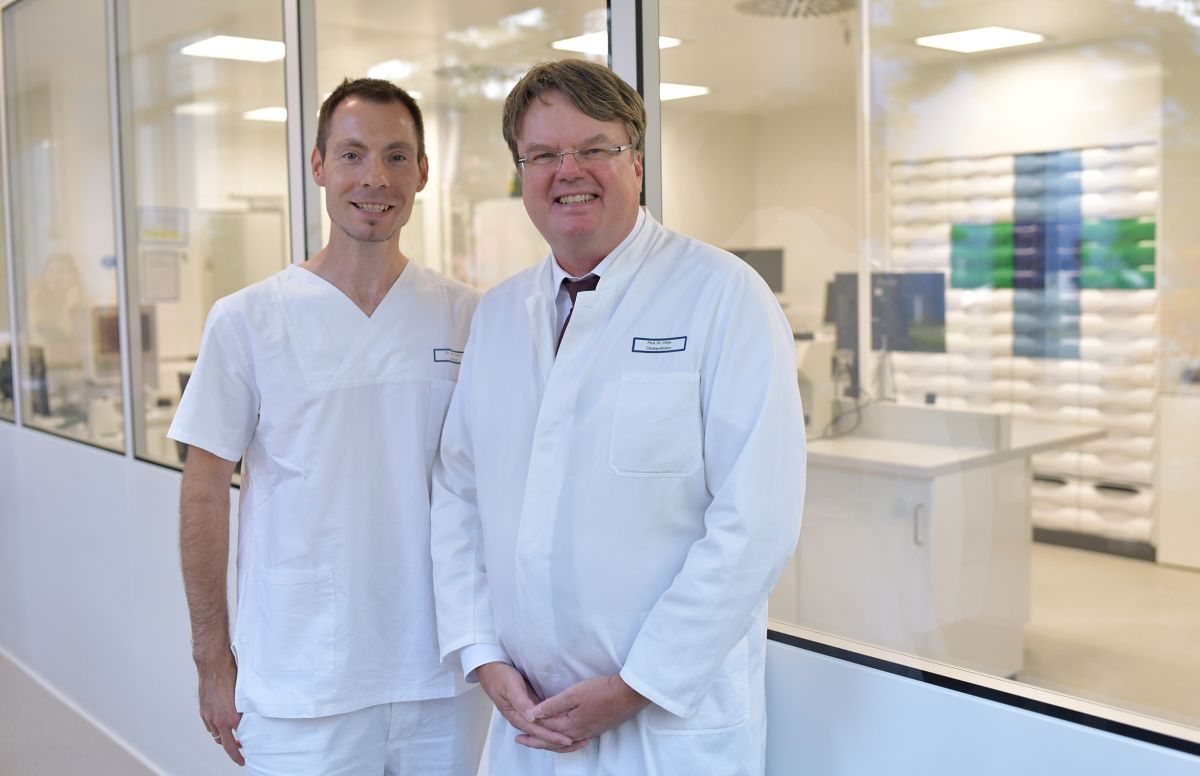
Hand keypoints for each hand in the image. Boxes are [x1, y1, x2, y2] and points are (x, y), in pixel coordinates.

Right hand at [196, 652, 242, 764]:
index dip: (248, 743)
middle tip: (242, 760)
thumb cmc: (231, 675)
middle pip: (227, 745)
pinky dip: (217, 730)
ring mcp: (210, 717)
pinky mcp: (204, 712)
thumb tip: (254, 715)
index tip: (253, 748)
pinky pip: (210, 728)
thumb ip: (247, 708)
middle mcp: (219, 720)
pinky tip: (223, 727)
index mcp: (232, 716)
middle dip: (235, 755)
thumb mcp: (244, 693)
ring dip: (225, 741)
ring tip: (234, 741)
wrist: (213, 665)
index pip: (242, 737)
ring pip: (217, 736)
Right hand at [476, 662, 586, 752]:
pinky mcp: (532, 707)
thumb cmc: (500, 677)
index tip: (567, 740)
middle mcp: (523, 718)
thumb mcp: (511, 687)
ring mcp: (527, 714)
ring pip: (545, 729)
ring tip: (578, 739)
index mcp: (517, 716)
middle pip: (543, 734)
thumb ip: (521, 702)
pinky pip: (545, 720)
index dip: (552, 736)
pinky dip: (556, 724)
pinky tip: (567, 726)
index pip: (538, 731)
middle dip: (560, 740)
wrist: (492, 670)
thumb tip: (531, 717)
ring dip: (559, 734)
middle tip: (581, 742)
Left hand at [528, 674, 650, 741]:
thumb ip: (552, 705)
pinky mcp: (595, 730)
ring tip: (536, 741)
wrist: (627, 695)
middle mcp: (577, 734)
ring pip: (562, 743)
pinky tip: (562, 739)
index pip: (544, 726)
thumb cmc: (601, 691)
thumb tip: (532, 714)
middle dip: (534, 740)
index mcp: (569, 725)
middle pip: (551, 741)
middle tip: (518, 740)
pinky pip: (573, 741)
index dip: (530, 723)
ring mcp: (587, 733)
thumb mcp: (573, 694)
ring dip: (547, 743)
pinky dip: (561, 742)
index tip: (516, 722)